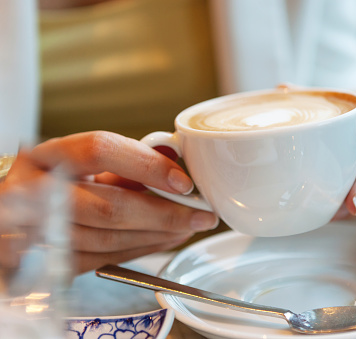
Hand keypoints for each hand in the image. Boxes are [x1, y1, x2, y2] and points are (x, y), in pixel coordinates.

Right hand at [0, 131, 218, 273]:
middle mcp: (36, 191)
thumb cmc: (55, 183)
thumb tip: (174, 157)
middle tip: (201, 215)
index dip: (147, 166)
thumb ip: (125, 160)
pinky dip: (140, 250)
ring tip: (188, 228)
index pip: (101, 150)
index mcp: (50, 156)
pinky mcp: (46, 262)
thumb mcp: (83, 163)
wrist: (12, 213)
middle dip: (165, 214)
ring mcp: (37, 231)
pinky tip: (163, 240)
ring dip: (158, 236)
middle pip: (109, 205)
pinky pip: (102, 260)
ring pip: (108, 239)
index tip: (184, 182)